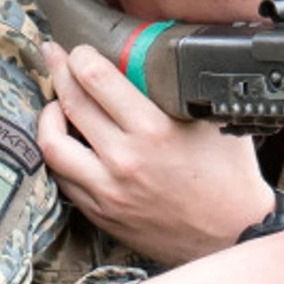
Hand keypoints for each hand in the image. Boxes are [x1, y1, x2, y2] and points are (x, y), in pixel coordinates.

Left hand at [36, 41, 274, 264]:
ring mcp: (108, 190)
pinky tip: (69, 143)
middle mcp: (125, 160)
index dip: (80, 56)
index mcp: (154, 131)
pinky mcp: (102, 213)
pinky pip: (63, 178)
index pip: (96, 79)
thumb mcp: (213, 121)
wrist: (235, 233)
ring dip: (48, 118)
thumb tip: (156, 59)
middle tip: (56, 57)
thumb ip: (181, 91)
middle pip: (69, 104)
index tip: (79, 50)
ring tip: (57, 105)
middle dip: (58, 71)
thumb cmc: (230, 176)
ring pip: (51, 145)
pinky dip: (60, 155)